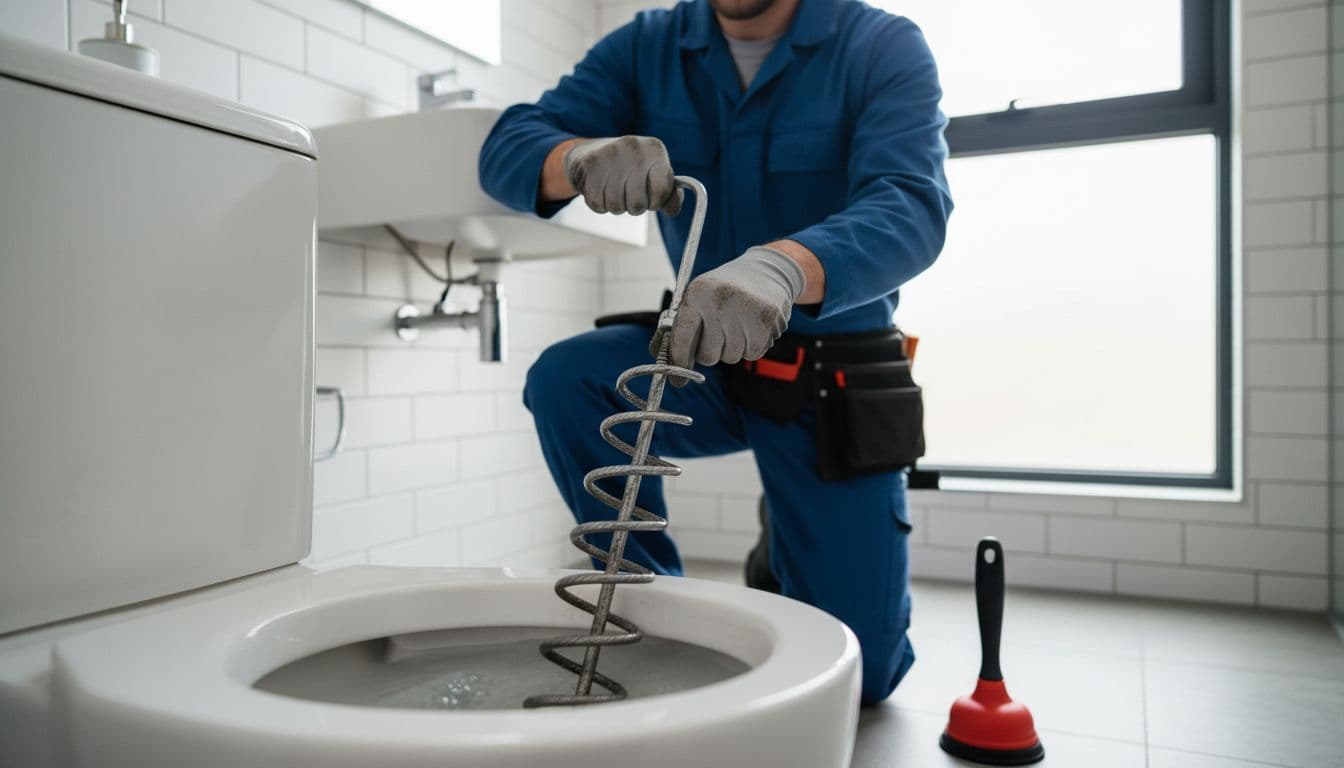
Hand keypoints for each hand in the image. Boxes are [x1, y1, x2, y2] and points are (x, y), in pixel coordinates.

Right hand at [563, 136, 681, 215]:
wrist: (591, 151)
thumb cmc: (630, 170)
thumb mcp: (653, 177)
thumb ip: (669, 196)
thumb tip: (672, 209)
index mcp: (654, 149)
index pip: (662, 188)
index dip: (656, 202)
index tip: (651, 199)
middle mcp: (633, 146)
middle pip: (638, 203)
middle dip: (634, 207)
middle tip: (630, 194)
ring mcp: (610, 153)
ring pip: (616, 206)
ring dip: (616, 206)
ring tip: (614, 190)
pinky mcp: (590, 163)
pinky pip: (597, 203)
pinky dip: (600, 204)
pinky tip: (601, 189)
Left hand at [663, 246, 805, 368]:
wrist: (768, 271)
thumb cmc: (726, 291)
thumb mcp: (700, 297)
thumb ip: (682, 327)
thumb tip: (666, 361)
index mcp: (698, 293)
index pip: (682, 337)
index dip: (679, 361)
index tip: (677, 380)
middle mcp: (719, 302)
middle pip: (707, 356)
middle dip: (711, 351)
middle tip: (720, 330)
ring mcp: (745, 313)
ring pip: (730, 357)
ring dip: (733, 347)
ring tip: (739, 322)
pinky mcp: (767, 324)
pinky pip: (751, 355)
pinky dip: (751, 346)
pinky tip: (753, 325)